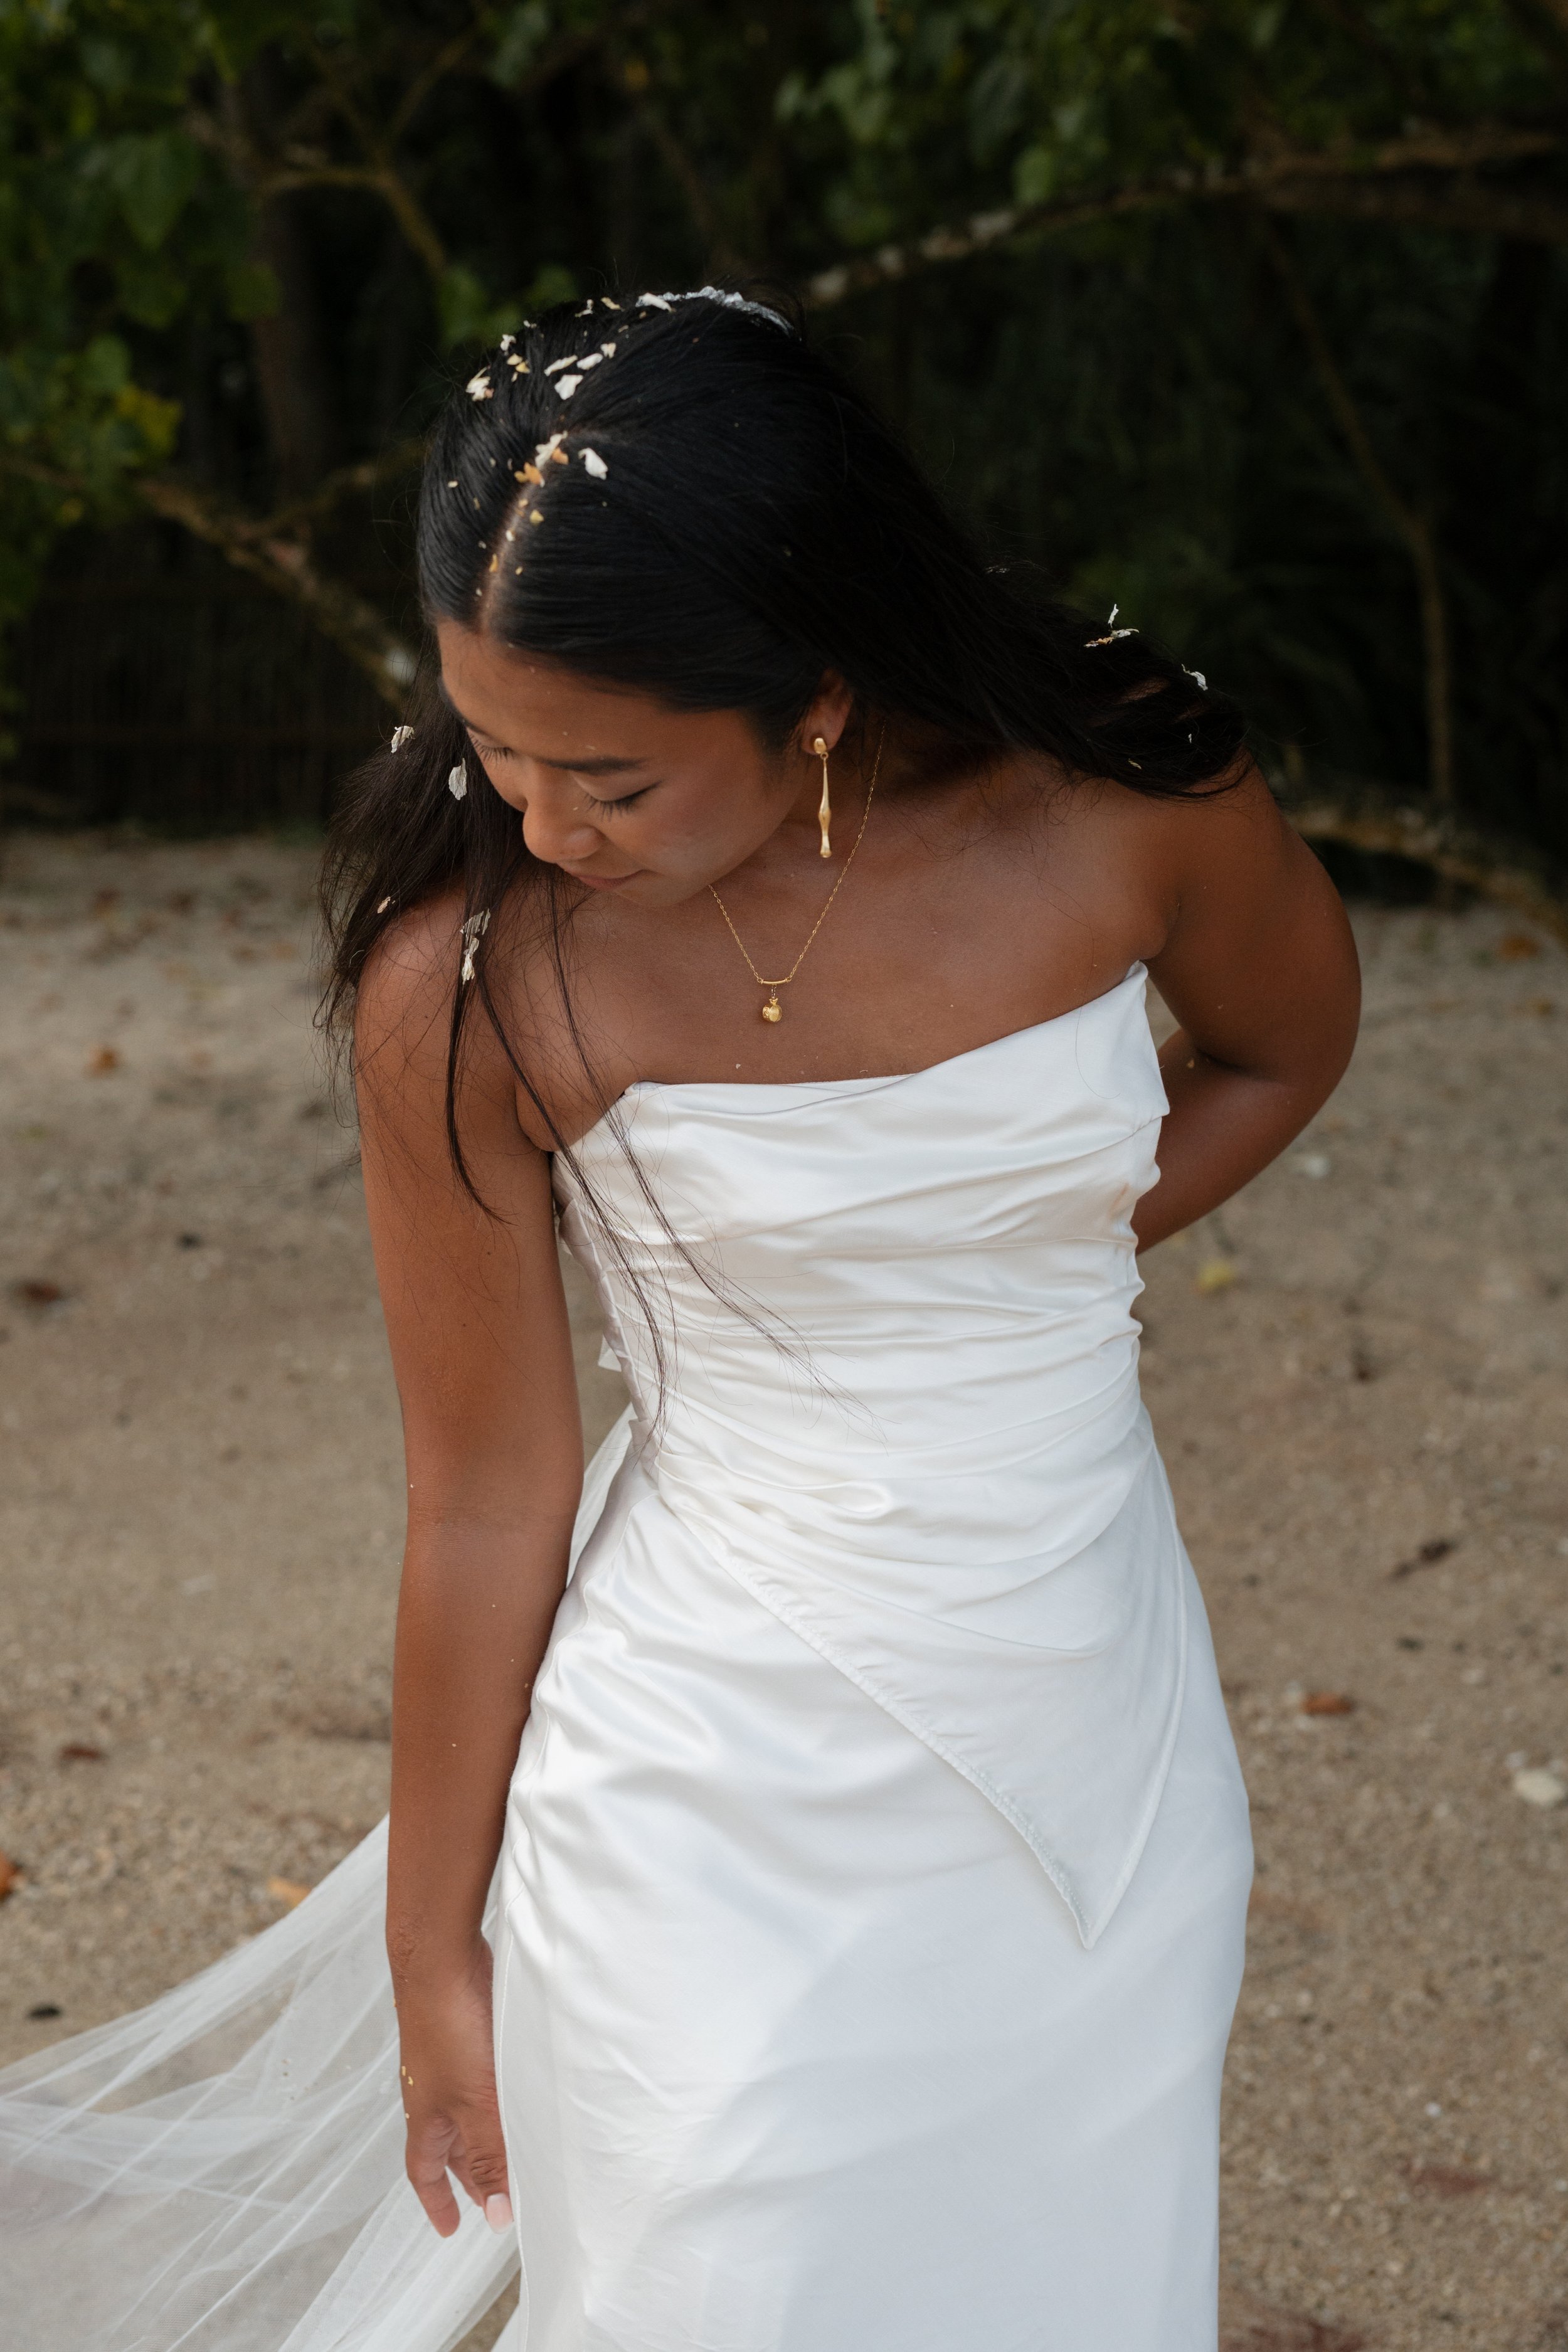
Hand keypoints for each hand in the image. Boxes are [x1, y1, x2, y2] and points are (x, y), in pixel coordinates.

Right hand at [395, 1941, 512, 2238]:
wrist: (440, 1960)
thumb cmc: (449, 2031)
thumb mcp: (474, 2104)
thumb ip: (489, 2156)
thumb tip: (497, 2217)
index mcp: (426, 2116)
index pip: (425, 2171)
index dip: (438, 2201)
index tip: (451, 2228)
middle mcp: (433, 2090)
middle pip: (449, 2144)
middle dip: (470, 2172)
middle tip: (495, 2196)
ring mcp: (449, 2059)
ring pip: (467, 2109)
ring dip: (489, 2132)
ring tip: (519, 2148)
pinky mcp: (467, 2031)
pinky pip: (482, 2077)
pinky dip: (499, 2094)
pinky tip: (522, 2090)